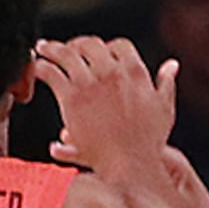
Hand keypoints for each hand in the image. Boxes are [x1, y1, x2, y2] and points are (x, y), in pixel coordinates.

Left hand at [35, 39, 176, 176]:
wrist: (129, 163)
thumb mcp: (164, 109)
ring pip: (66, 54)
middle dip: (77, 44)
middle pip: (90, 44)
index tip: (98, 52)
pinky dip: (41, 67)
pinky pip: (52, 73)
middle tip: (67, 49)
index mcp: (135, 73)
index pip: (119, 45)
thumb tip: (172, 65)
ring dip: (52, 48)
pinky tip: (36, 67)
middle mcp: (112, 73)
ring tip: (44, 48)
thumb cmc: (148, 142)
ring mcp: (90, 83)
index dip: (107, 46)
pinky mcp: (71, 97)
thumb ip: (166, 84)